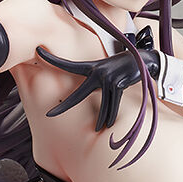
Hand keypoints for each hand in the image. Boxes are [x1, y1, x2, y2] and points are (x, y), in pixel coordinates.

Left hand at [37, 42, 159, 130]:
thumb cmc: (122, 66)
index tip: (39, 52)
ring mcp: (107, 79)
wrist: (143, 61)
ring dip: (101, 119)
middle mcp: (97, 73)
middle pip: (78, 94)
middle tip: (50, 115)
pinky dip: (112, 114)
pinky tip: (109, 125)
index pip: (68, 65)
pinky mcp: (117, 85)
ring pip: (101, 105)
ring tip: (97, 129)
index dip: (53, 60)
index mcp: (91, 67)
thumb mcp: (106, 70)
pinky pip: (113, 104)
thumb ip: (95, 78)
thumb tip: (85, 89)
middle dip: (64, 106)